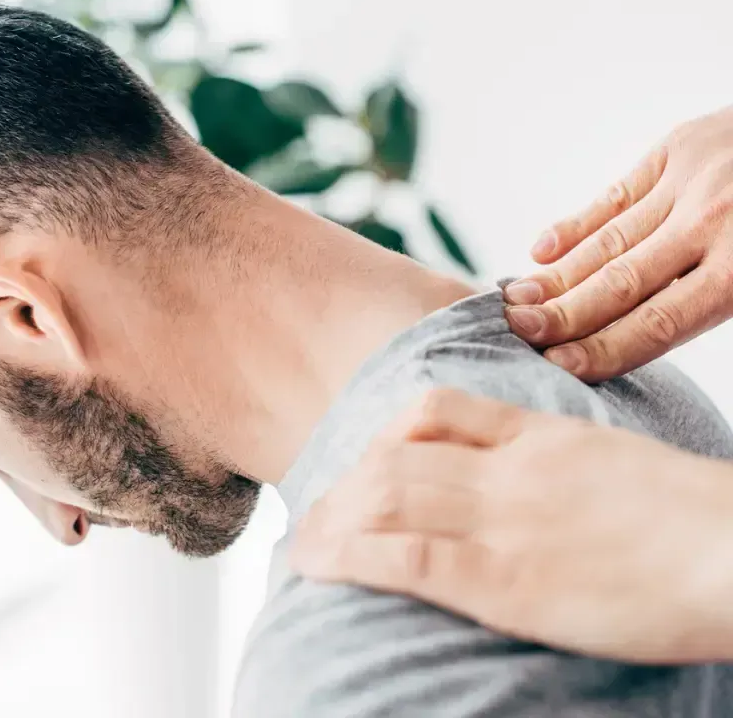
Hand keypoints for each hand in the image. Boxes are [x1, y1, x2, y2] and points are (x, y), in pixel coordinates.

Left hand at [290, 389, 732, 662]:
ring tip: (303, 545)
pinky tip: (322, 566)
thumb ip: (550, 454)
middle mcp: (506, 470)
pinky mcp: (505, 580)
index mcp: (536, 434)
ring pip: (386, 498)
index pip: (435, 408)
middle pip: (394, 455)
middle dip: (344, 483)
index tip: (363, 460)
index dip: (383, 432)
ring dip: (333, 520)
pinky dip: (354, 557)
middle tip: (317, 510)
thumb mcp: (606, 457)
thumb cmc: (685, 512)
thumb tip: (508, 468)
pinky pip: (407, 556)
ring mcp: (501, 521)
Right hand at [504, 106, 732, 381]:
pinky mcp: (678, 147)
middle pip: (621, 284)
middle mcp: (712, 224)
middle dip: (562, 314)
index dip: (603, 347)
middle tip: (516, 332)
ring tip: (515, 302)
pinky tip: (540, 250)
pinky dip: (575, 225)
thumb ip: (718, 301)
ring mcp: (691, 180)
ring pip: (609, 242)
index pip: (658, 323)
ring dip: (556, 275)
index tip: (556, 365)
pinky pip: (615, 195)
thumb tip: (644, 337)